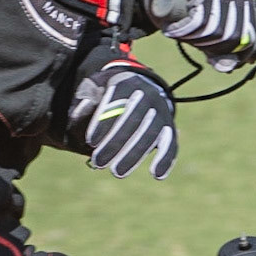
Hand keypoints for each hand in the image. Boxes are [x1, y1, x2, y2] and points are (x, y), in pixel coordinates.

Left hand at [68, 64, 176, 178]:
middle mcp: (147, 93)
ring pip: (151, 133)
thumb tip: (84, 108)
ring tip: (117, 172)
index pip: (116, 98)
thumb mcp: (94, 91)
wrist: (139, 91)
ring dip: (134, 154)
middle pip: (134, 117)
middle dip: (116, 142)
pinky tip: (157, 174)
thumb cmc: (109, 96)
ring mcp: (161, 110)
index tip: (90, 141)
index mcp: (126, 81)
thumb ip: (86, 99)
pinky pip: (171, 143)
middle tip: (99, 162)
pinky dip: (166, 159)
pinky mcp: (169, 127)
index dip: (103, 120)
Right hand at [144, 0, 255, 71]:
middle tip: (193, 42)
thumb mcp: (207, 34)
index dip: (236, 53)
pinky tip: (173, 30)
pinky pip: (198, 18)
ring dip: (194, 39)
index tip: (219, 61)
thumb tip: (228, 67)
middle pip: (233, 35)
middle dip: (210, 47)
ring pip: (216, 28)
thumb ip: (219, 51)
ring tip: (182, 34)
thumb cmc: (186, 10)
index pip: (250, 36)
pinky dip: (183, 30)